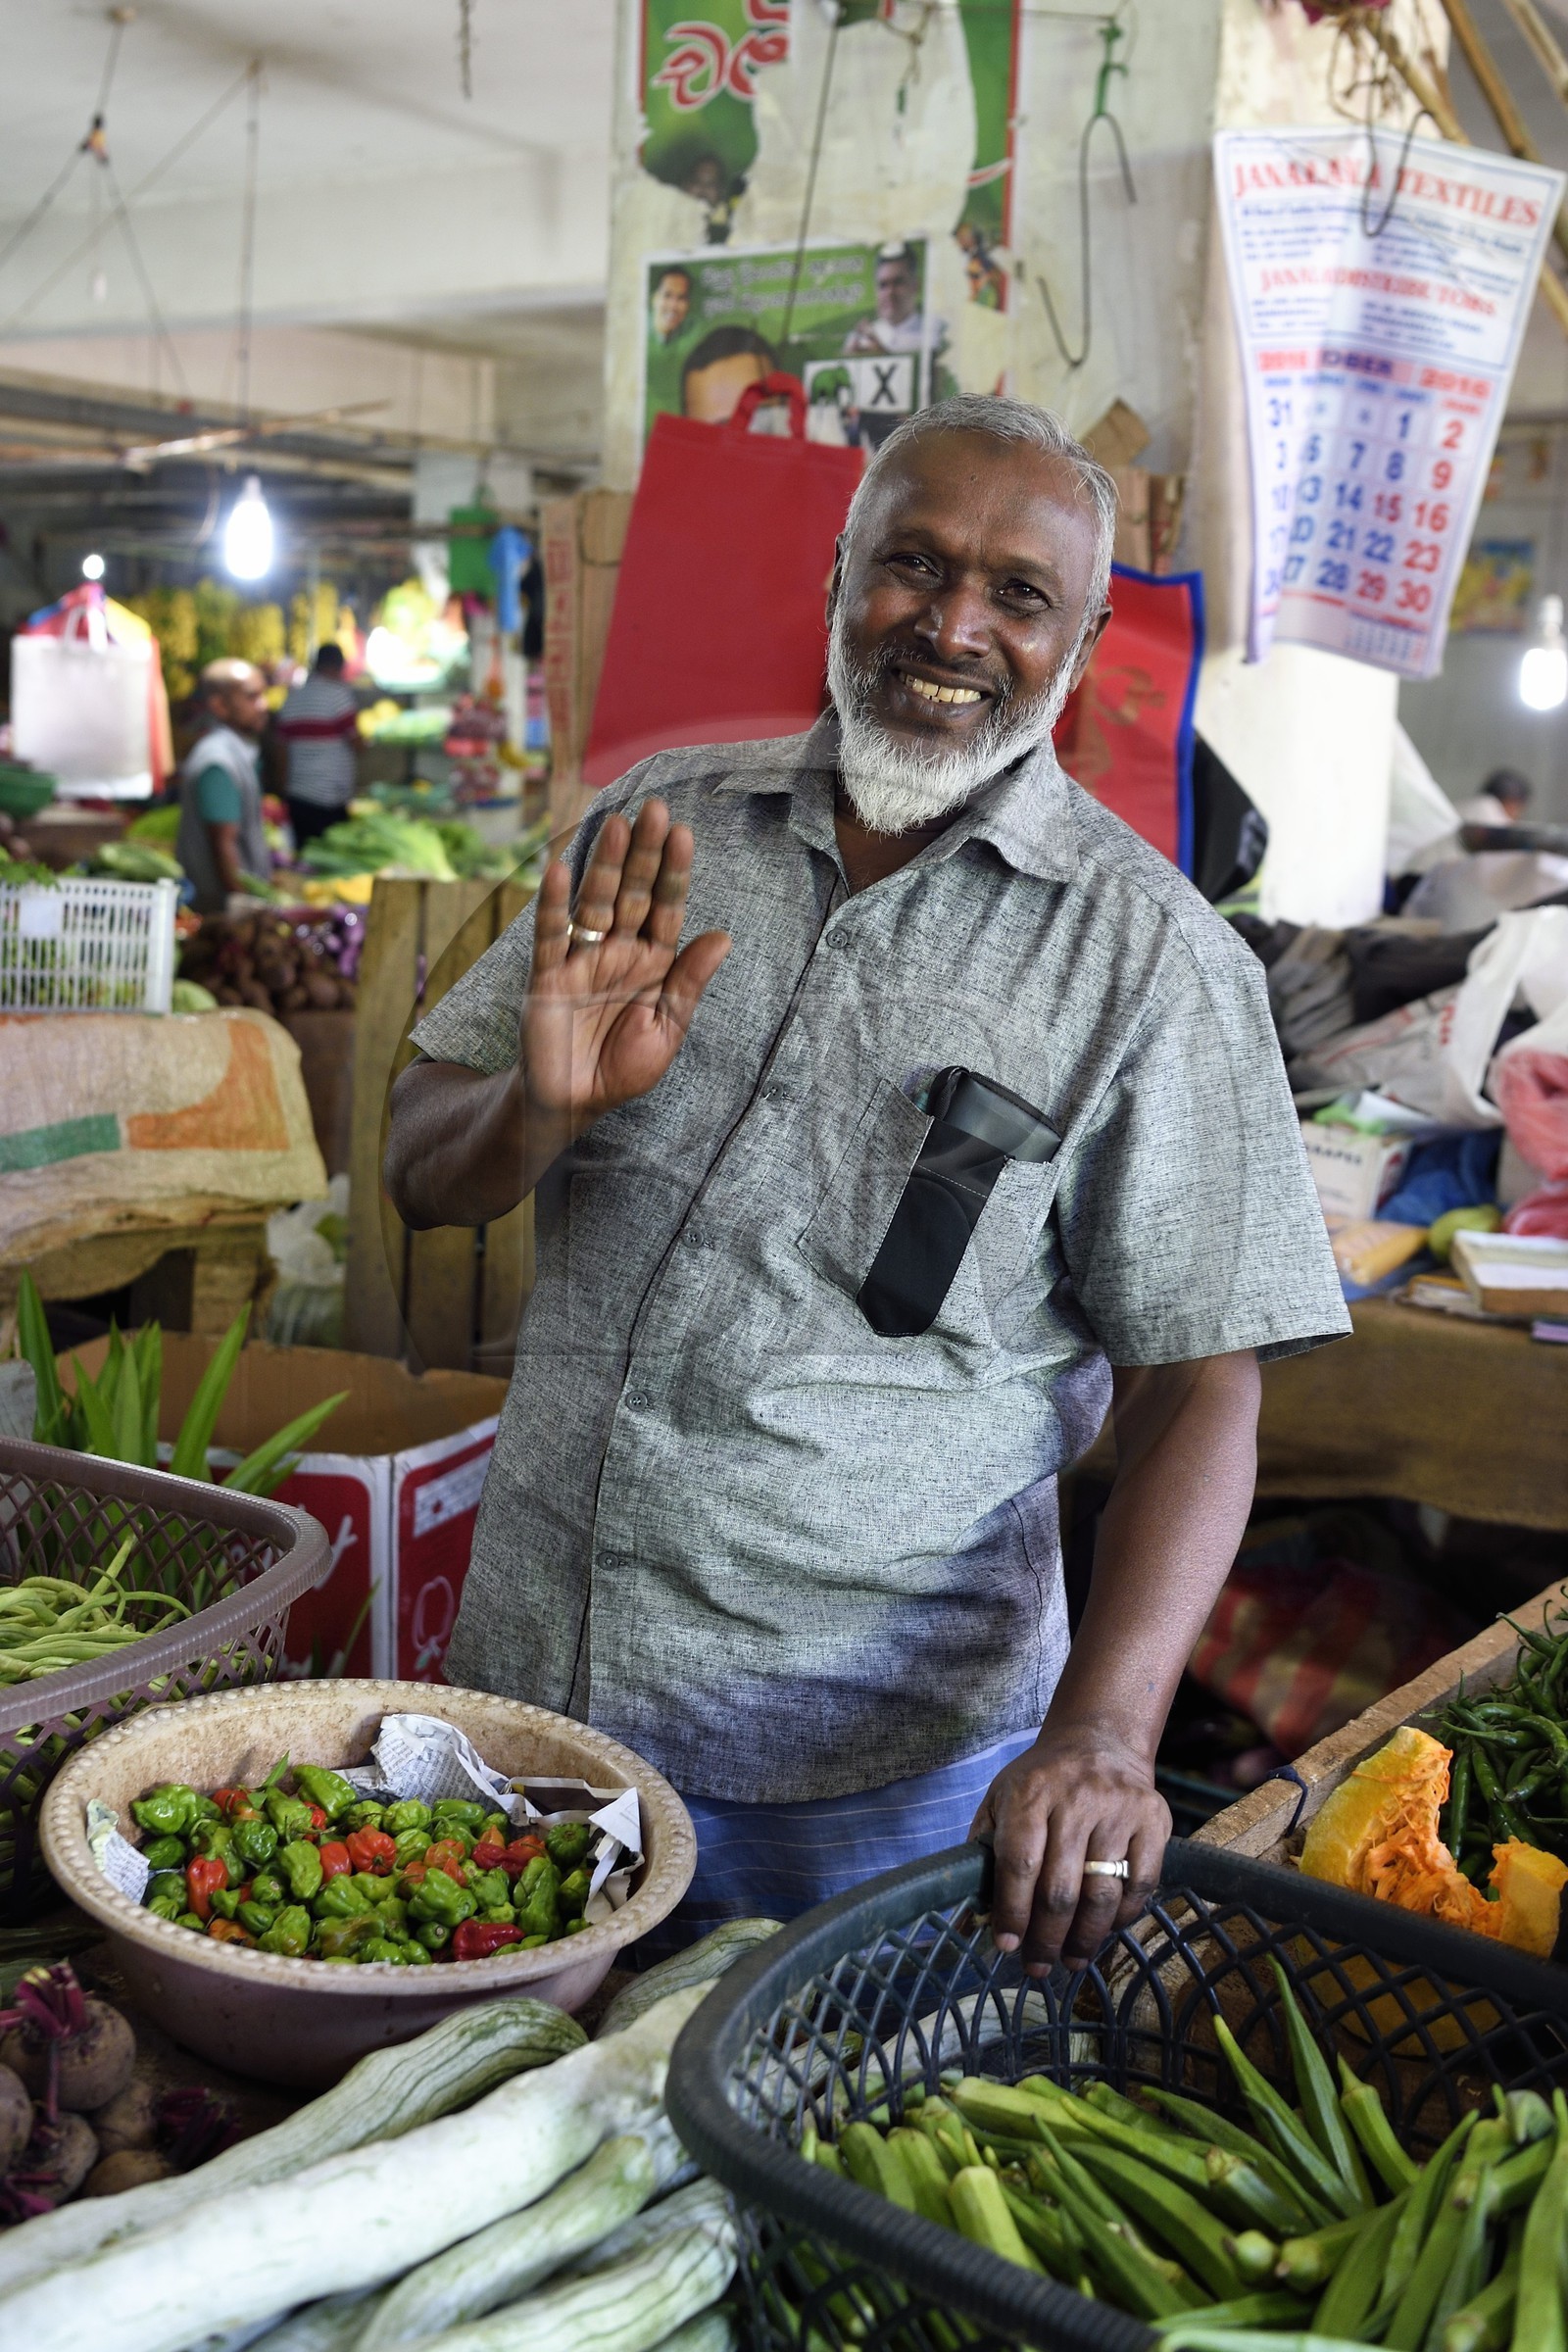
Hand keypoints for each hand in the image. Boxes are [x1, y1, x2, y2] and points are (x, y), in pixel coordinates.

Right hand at [522, 798, 730, 1133]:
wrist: (575, 1102)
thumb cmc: (624, 1068)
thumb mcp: (668, 1027)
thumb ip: (689, 981)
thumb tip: (723, 935)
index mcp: (653, 963)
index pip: (667, 909)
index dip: (675, 873)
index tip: (684, 834)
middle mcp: (617, 952)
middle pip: (633, 894)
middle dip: (645, 854)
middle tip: (655, 809)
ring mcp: (581, 960)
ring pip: (595, 903)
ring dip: (605, 865)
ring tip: (618, 824)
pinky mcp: (548, 977)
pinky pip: (550, 936)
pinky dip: (553, 905)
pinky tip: (560, 869)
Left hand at [969, 1725, 1169, 1973]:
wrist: (1099, 1740)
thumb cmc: (1041, 1782)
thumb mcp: (1000, 1802)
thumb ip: (983, 1856)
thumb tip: (969, 1924)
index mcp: (1030, 1793)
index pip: (1019, 1864)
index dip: (1012, 1912)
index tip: (1006, 1947)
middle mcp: (1076, 1798)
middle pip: (1060, 1888)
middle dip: (1046, 1939)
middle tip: (1038, 1967)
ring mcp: (1119, 1808)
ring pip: (1102, 1894)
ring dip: (1084, 1939)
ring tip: (1071, 1960)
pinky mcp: (1154, 1819)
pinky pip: (1141, 1885)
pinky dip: (1122, 1917)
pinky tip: (1104, 1930)